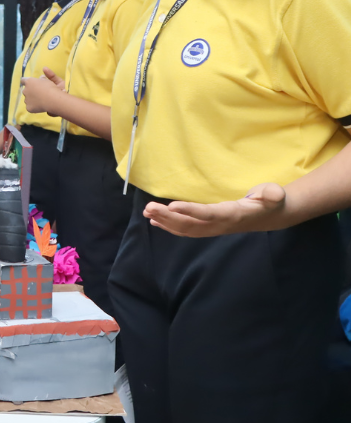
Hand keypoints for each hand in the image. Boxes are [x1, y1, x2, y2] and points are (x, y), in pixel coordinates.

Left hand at [20, 68, 65, 115]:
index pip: (23, 80)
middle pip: (25, 91)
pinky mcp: (28, 107)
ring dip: (32, 99)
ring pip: (27, 99)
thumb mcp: (47, 80)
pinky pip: (30, 107)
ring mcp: (26, 100)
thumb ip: (42, 79)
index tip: (29, 84)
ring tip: (41, 101)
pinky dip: (34, 107)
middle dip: (30, 92)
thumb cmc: (50, 88)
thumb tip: (40, 78)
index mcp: (29, 82)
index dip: (26, 82)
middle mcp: (25, 90)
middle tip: (38, 94)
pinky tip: (41, 106)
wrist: (53, 100)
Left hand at [143, 183, 287, 237]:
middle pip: (191, 225)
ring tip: (147, 212)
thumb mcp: (275, 194)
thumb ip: (271, 194)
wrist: (270, 216)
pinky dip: (169, 226)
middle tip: (149, 207)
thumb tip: (269, 193)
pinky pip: (186, 230)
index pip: (209, 214)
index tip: (173, 206)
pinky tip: (155, 221)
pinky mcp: (208, 227)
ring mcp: (213, 228)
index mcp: (233, 215)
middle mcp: (220, 225)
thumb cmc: (271, 201)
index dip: (191, 211)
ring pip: (185, 229)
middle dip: (168, 217)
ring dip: (165, 221)